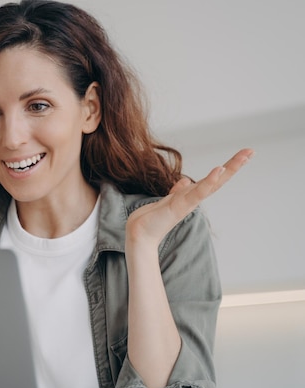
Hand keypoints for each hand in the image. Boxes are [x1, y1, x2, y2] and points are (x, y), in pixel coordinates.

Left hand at [125, 148, 253, 247]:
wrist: (140, 233)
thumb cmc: (153, 219)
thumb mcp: (168, 199)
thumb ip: (178, 191)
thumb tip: (186, 181)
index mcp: (190, 195)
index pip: (213, 178)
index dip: (227, 167)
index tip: (242, 154)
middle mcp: (193, 198)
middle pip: (218, 179)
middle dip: (234, 165)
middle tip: (251, 151)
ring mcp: (188, 202)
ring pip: (212, 184)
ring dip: (228, 170)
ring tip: (243, 157)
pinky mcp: (180, 206)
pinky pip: (198, 192)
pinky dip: (209, 181)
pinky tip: (219, 170)